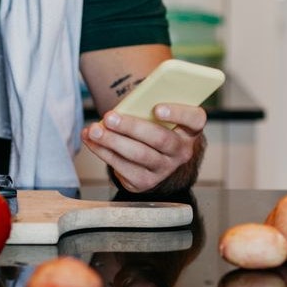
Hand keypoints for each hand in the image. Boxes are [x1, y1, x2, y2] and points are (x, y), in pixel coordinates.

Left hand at [81, 103, 206, 193]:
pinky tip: (91, 140)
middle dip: (132, 127)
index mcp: (189, 130)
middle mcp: (181, 152)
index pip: (195, 119)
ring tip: (94, 129)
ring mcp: (164, 170)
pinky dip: (103, 152)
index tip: (157, 108)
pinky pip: (123, 168)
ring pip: (139, 155)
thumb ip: (147, 106)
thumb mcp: (157, 116)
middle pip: (160, 139)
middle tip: (110, 117)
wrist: (152, 158)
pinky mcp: (144, 182)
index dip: (178, 113)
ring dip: (113, 141)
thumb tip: (124, 104)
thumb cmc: (153, 126)